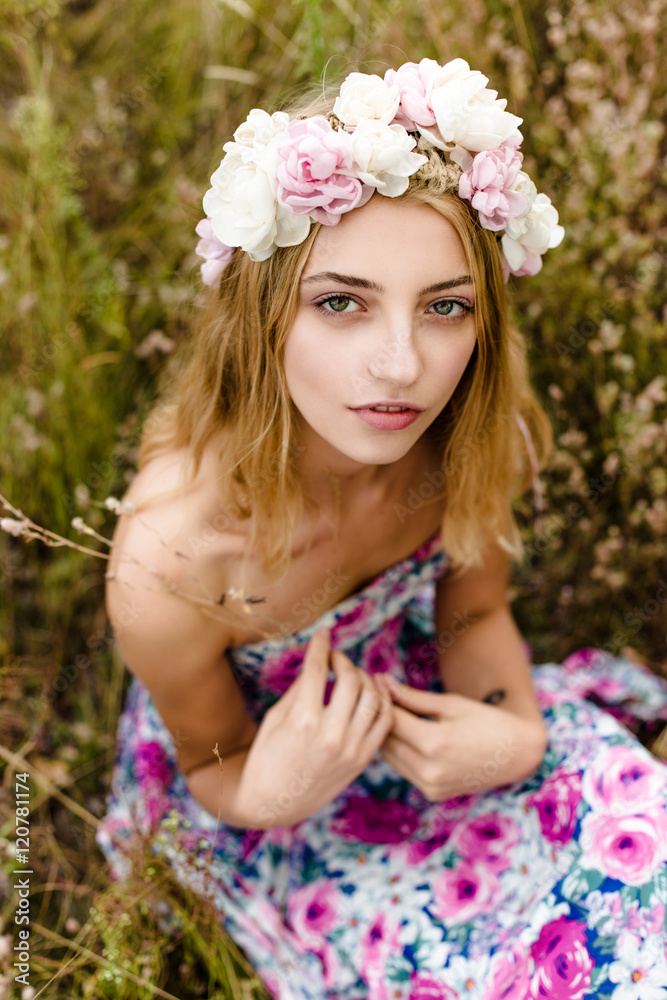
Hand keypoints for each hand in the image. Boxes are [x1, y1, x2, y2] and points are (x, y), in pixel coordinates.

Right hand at [233, 627, 393, 828]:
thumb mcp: (276, 718)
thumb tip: (319, 662)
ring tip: (352, 675)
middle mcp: (331, 734)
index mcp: (303, 721)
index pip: (318, 669)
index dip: (321, 645)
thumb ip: (301, 689)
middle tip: (336, 658)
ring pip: (373, 698)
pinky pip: (384, 723)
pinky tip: (369, 694)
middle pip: (351, 680)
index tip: (324, 633)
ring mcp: (351, 749)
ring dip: (365, 679)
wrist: (273, 804)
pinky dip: (381, 703)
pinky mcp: (362, 761)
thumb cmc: (267, 757)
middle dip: (344, 661)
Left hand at [372, 675, 545, 801]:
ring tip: (396, 714)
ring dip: (389, 735)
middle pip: (387, 739)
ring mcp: (430, 786)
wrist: (516, 754)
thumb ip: (411, 696)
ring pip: (390, 756)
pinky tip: (410, 736)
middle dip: (383, 716)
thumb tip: (380, 680)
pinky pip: (404, 769)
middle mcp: (429, 770)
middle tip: (383, 696)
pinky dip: (401, 752)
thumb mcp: (449, 703)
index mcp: (434, 743)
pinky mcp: (433, 793)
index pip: (391, 718)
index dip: (381, 698)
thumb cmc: (485, 720)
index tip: (376, 682)